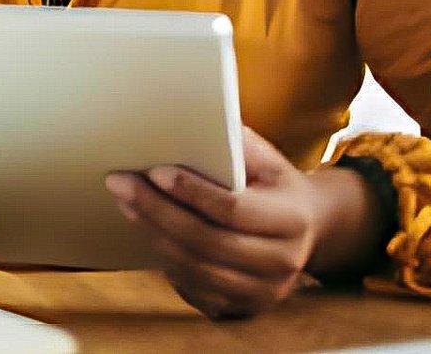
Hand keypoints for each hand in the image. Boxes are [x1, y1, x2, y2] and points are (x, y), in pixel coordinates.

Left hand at [105, 127, 389, 319]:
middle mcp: (282, 263)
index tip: (154, 171)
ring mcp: (263, 292)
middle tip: (121, 183)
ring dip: (154, 234)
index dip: (190, 191)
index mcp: (291, 220)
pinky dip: (166, 260)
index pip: (232, 209)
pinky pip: (194, 289)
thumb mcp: (269, 158)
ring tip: (127, 203)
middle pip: (206, 242)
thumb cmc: (277, 185)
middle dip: (157, 210)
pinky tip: (148, 230)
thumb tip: (193, 121)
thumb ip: (238, 143)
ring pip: (195, 268)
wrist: (309, 229)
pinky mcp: (244, 308)